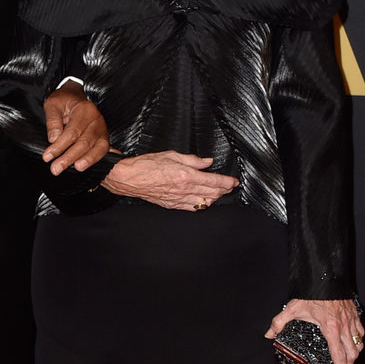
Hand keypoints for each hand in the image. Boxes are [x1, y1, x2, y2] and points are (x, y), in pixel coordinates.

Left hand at [42, 81, 109, 175]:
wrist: (75, 97)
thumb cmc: (63, 101)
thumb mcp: (52, 105)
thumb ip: (53, 121)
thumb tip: (54, 139)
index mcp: (85, 110)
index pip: (72, 132)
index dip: (59, 146)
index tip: (47, 157)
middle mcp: (97, 120)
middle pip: (84, 142)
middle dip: (69, 157)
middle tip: (56, 169)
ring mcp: (103, 130)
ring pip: (97, 148)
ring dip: (86, 161)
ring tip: (76, 169)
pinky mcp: (104, 138)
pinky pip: (102, 151)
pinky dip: (95, 160)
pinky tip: (87, 167)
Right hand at [102, 151, 238, 208]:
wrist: (130, 178)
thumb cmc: (147, 165)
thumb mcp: (172, 155)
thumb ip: (193, 160)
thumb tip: (207, 162)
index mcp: (186, 175)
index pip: (215, 181)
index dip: (227, 182)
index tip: (234, 182)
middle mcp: (185, 189)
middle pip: (212, 193)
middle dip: (224, 190)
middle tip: (229, 186)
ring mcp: (178, 199)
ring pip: (204, 202)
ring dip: (214, 198)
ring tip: (218, 193)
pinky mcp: (171, 204)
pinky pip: (191, 208)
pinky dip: (201, 205)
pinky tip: (203, 201)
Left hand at [264, 297, 363, 363]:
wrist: (326, 275)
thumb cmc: (312, 292)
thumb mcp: (292, 308)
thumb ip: (279, 322)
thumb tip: (269, 334)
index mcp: (330, 328)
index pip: (339, 355)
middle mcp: (344, 326)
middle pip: (352, 354)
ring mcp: (351, 320)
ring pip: (358, 344)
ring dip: (354, 356)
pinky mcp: (355, 314)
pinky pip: (360, 332)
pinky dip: (358, 341)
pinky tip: (353, 345)